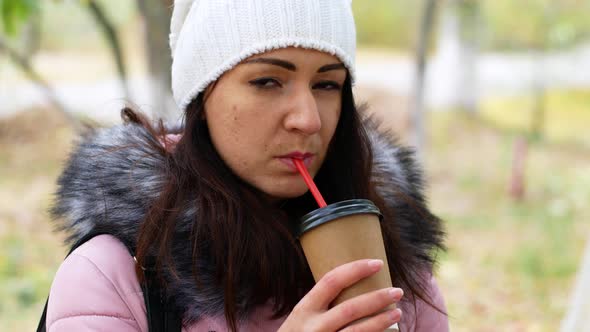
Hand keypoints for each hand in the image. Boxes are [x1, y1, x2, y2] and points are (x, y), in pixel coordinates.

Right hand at [278, 259, 402, 331]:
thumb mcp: (300, 318)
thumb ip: (320, 307)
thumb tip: (354, 287)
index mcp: (304, 309)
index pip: (331, 281)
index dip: (356, 269)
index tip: (377, 263)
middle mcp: (312, 327)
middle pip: (350, 308)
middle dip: (377, 298)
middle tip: (397, 291)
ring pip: (357, 331)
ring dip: (381, 321)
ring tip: (398, 312)